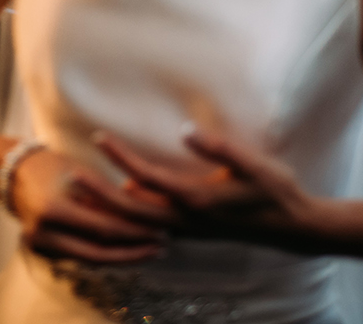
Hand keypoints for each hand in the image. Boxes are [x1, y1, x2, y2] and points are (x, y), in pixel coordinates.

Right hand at [10, 147, 172, 262]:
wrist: (13, 172)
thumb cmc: (52, 165)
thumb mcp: (82, 175)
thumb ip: (106, 199)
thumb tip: (142, 218)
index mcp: (53, 209)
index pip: (102, 228)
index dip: (134, 232)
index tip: (160, 231)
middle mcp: (43, 232)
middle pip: (97, 252)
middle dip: (132, 253)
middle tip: (159, 248)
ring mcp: (39, 244)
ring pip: (89, 259)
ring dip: (120, 257)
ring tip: (146, 251)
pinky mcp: (40, 250)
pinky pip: (77, 256)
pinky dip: (101, 253)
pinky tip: (123, 250)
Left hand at [95, 129, 316, 248]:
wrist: (293, 227)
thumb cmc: (276, 189)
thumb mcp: (253, 163)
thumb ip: (219, 147)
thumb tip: (186, 130)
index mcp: (197, 199)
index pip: (147, 177)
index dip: (121, 156)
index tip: (99, 136)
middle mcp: (186, 219)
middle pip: (129, 209)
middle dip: (97, 191)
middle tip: (69, 172)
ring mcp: (187, 229)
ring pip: (136, 224)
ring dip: (106, 209)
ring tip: (81, 194)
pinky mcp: (191, 231)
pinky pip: (149, 229)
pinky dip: (125, 221)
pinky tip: (113, 210)